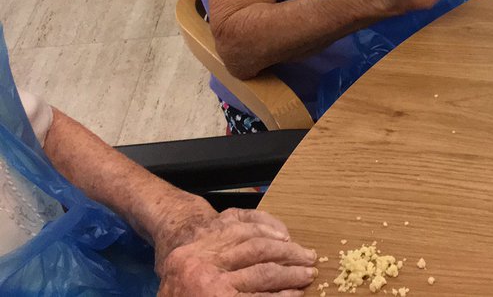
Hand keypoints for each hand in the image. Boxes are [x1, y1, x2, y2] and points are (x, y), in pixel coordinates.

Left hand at [157, 208, 315, 296]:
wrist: (165, 248)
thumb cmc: (181, 288)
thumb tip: (272, 296)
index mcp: (207, 295)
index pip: (255, 296)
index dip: (282, 296)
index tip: (301, 295)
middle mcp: (210, 267)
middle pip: (262, 270)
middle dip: (291, 273)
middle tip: (311, 274)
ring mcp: (215, 240)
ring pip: (260, 244)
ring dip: (288, 250)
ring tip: (306, 256)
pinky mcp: (220, 220)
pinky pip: (250, 218)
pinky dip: (271, 225)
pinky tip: (285, 233)